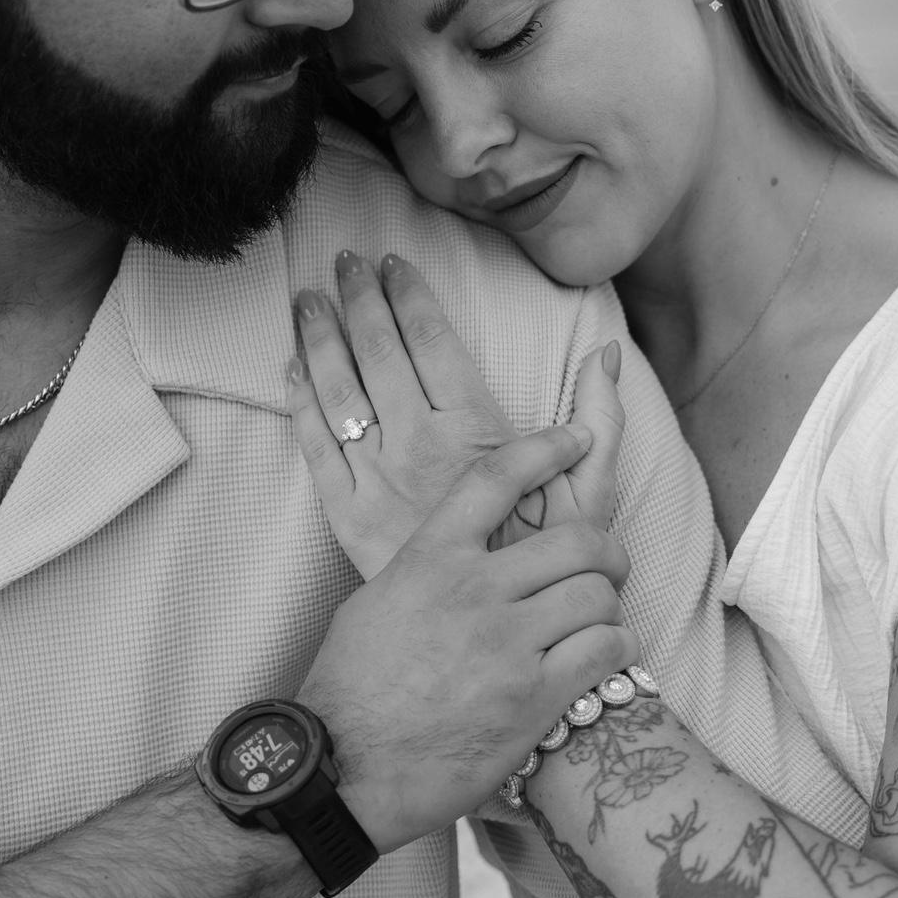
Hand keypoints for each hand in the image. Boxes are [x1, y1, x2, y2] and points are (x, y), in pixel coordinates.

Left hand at [288, 251, 625, 577]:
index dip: (409, 294)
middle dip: (358, 298)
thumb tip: (606, 354)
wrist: (495, 638)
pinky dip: (300, 403)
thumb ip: (602, 421)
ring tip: (308, 298)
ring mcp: (378, 479)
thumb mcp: (590, 497)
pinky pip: (315, 448)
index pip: (432, 339)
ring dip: (320, 337)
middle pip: (378, 351)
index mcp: (475, 430)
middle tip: (343, 259)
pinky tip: (291, 367)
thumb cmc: (546, 566)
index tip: (393, 262)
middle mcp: (420, 445)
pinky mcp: (347, 516)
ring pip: (339, 391)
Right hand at [299, 423, 638, 852]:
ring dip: (606, 606)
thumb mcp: (375, 603)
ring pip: (597, 593)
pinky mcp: (534, 698)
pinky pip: (605, 650)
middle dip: (605, 551)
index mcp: (430, 557)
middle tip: (605, 566)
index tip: (575, 438)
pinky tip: (599, 660)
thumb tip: (460, 557)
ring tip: (596, 623)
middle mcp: (473, 590)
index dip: (546, 448)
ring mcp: (507, 643)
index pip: (496, 477)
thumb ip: (428, 570)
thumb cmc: (348, 689)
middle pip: (577, 539)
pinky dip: (613, 650)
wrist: (343, 768)